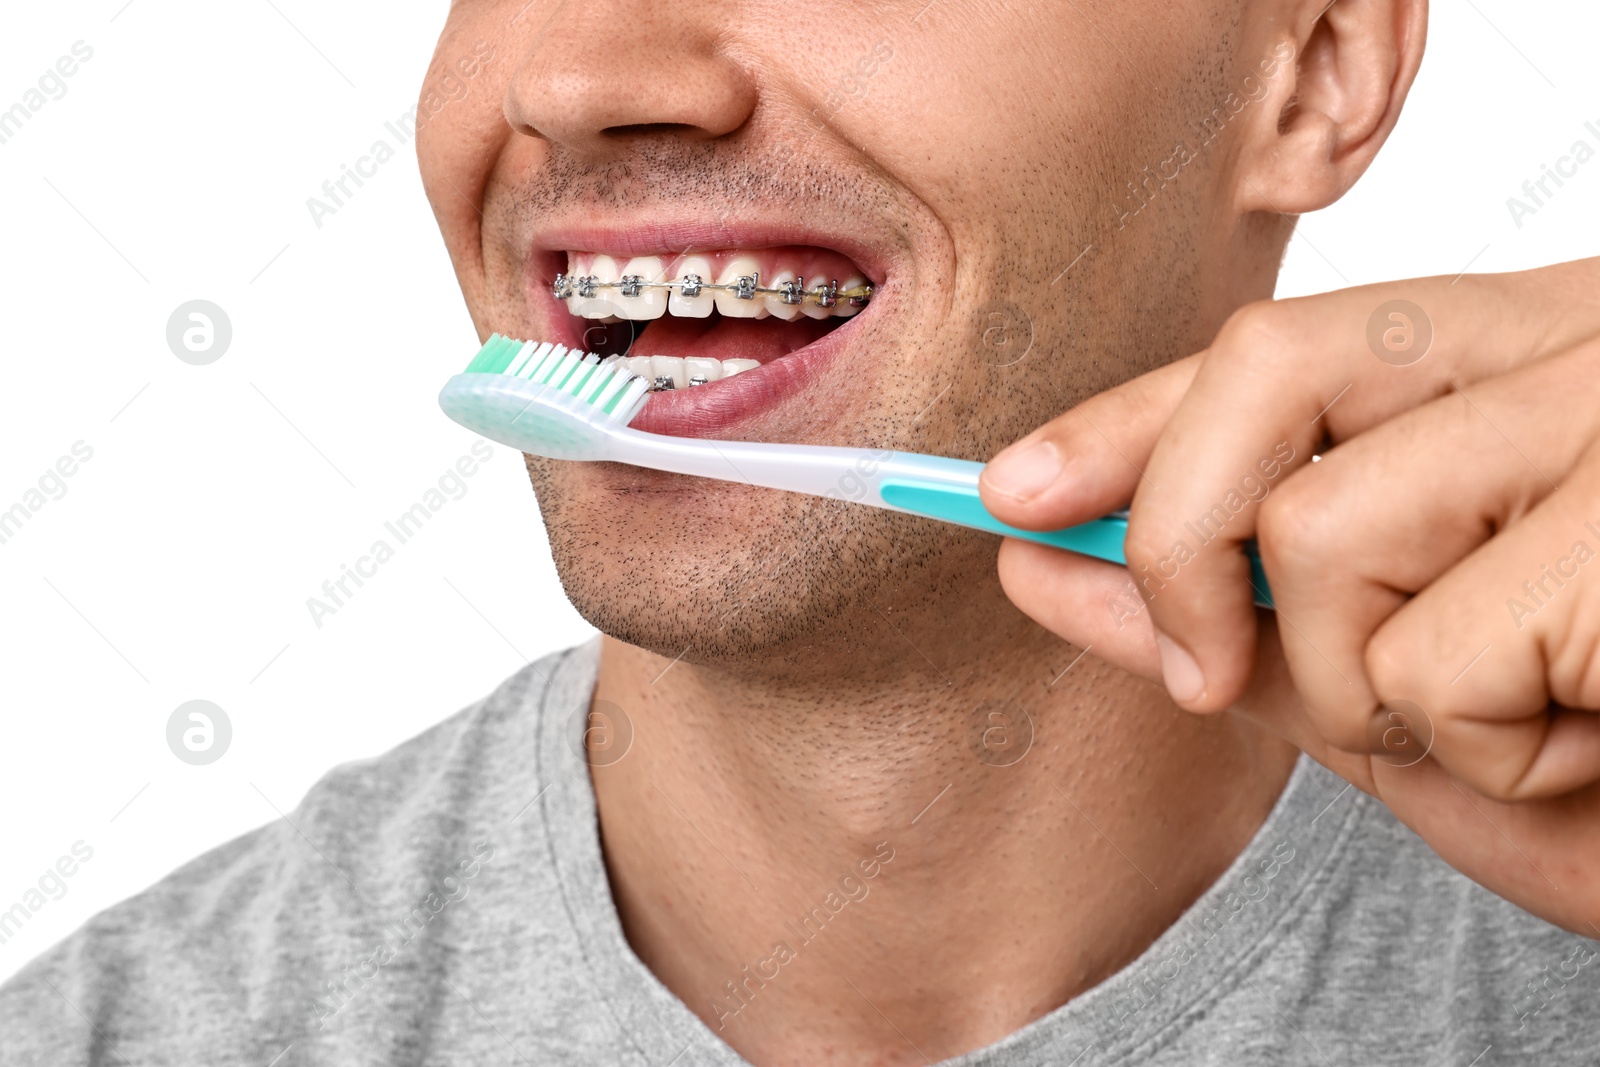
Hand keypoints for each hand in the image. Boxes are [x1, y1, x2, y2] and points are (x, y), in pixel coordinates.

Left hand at [979, 257, 1599, 935]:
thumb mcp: (1385, 678)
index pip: (1273, 346)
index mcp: (1515, 355)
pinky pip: (1435, 659)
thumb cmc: (1598, 757)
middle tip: (1206, 672)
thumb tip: (1032, 554)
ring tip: (1513, 720)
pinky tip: (1586, 745)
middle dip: (1180, 534)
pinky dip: (1477, 755)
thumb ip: (1221, 609)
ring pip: (1330, 532)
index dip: (1126, 418)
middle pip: (1270, 367)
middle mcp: (1580, 340)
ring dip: (1377, 689)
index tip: (1008, 491)